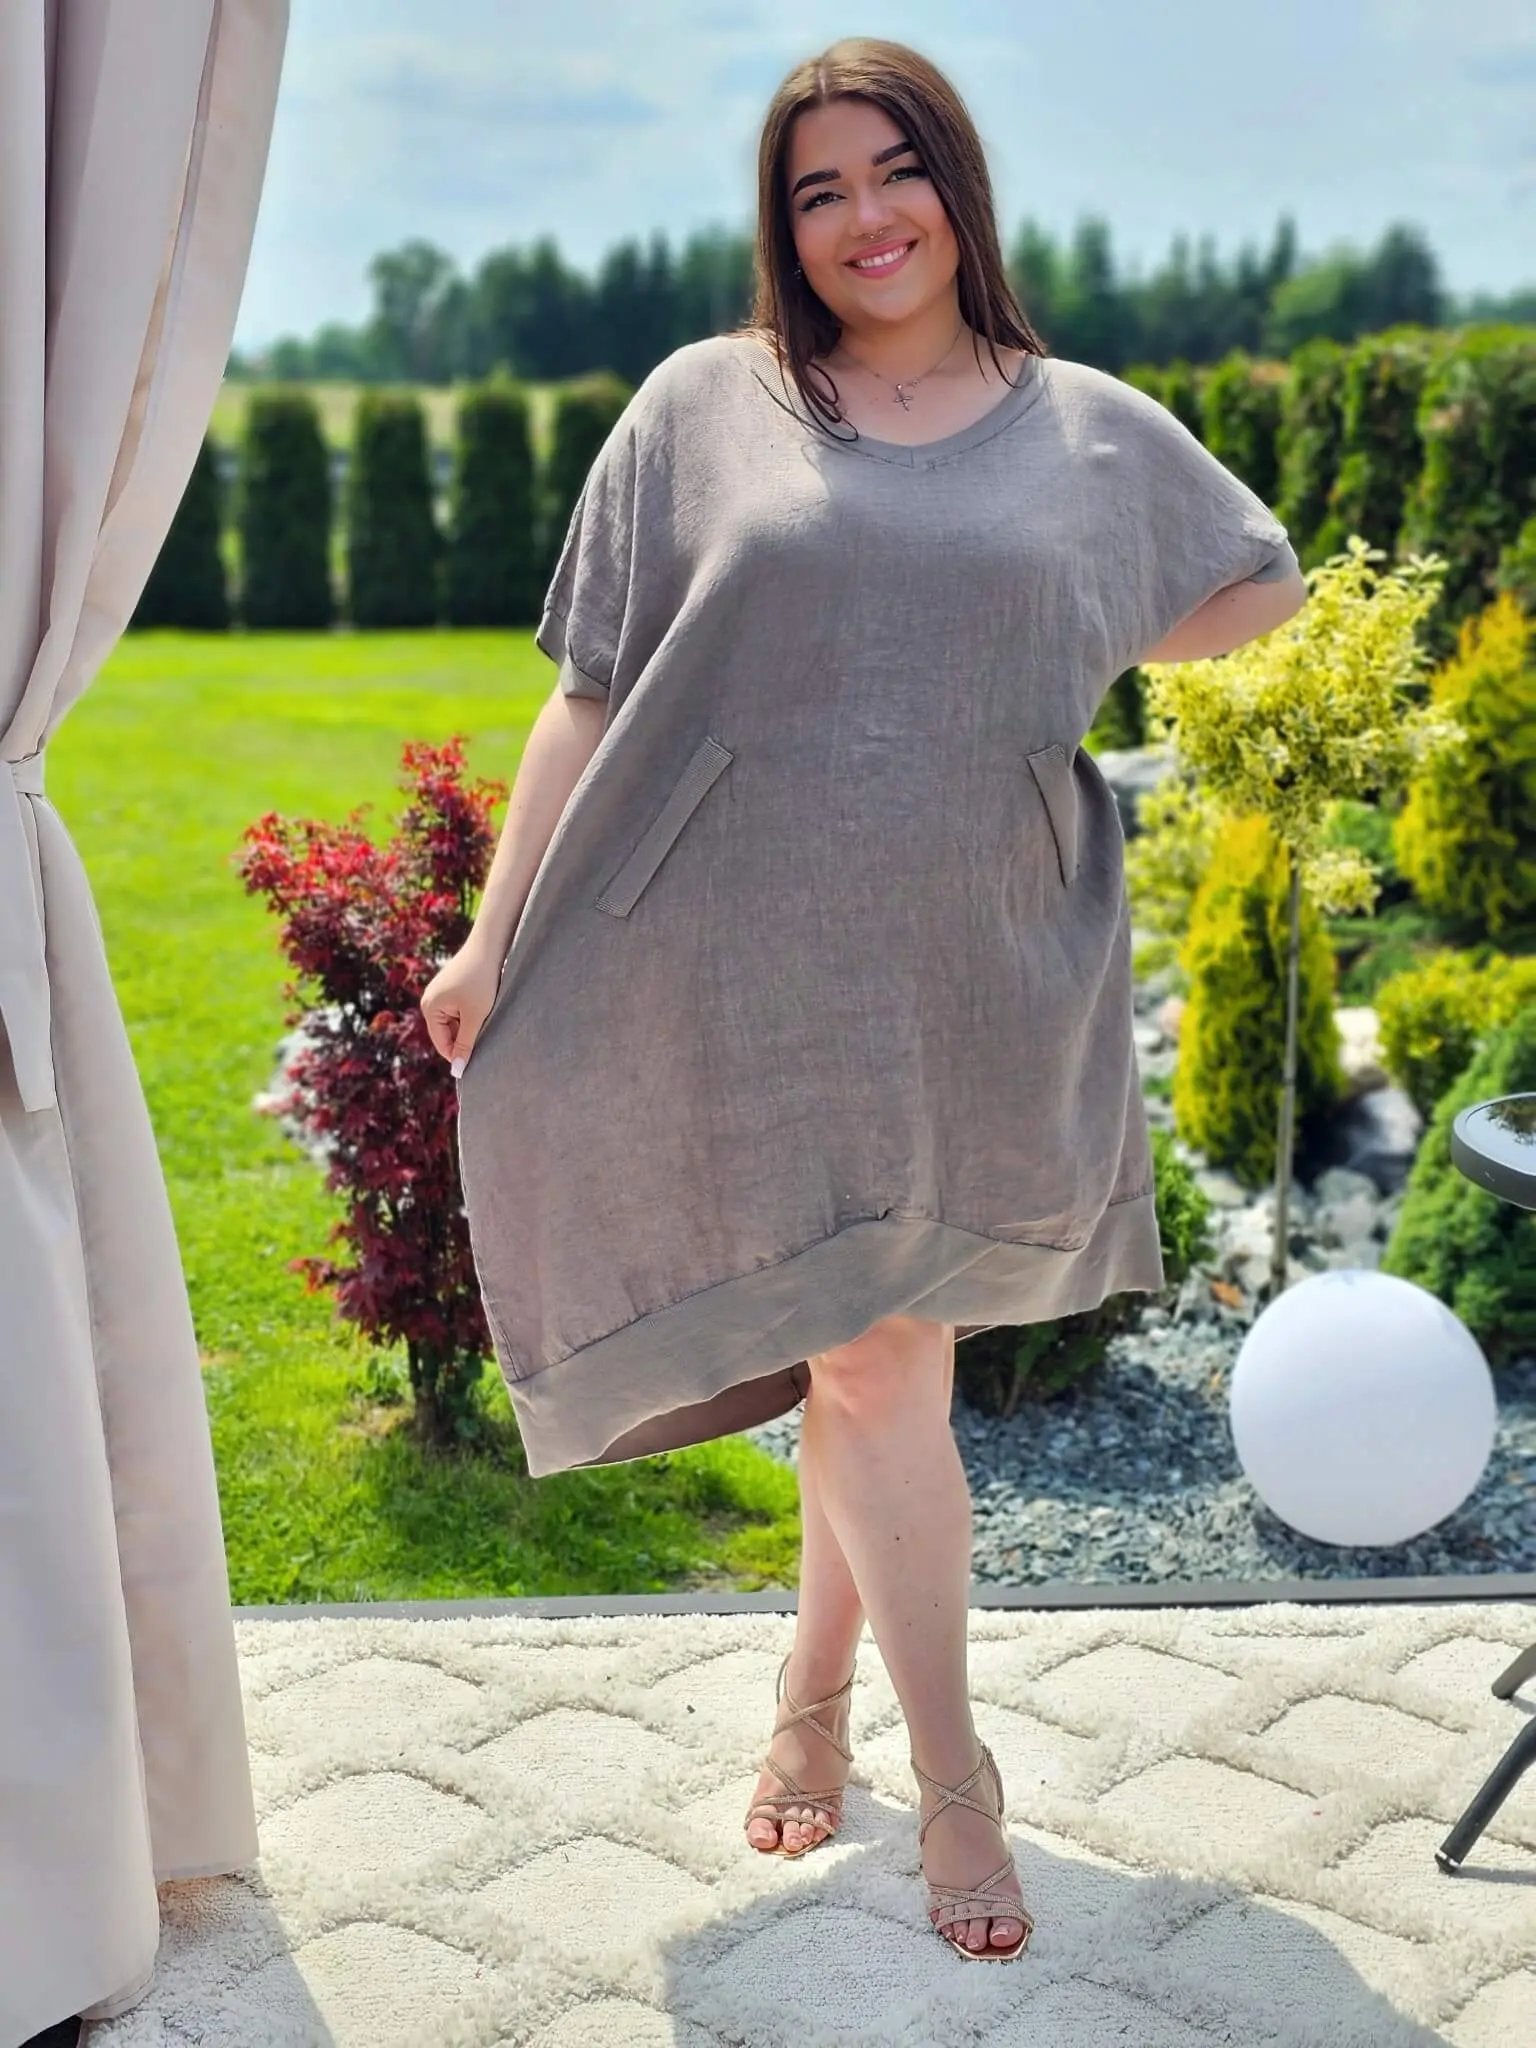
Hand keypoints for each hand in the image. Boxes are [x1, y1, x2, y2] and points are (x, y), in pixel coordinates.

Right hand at [419, 937, 504, 1077]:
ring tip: (487, 1019)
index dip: (460, 1056)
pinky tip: (485, 1009)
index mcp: (430, 1008)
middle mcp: (429, 1001)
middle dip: (465, 1039)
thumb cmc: (482, 981)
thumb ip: (466, 1044)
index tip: (481, 1062)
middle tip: (488, 1038)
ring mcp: (438, 993)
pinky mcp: (449, 988)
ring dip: (470, 1026)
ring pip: (454, 1023)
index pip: (443, 1044)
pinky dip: (470, 1015)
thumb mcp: (475, 1016)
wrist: (489, 946)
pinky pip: (458, 1011)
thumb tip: (457, 1071)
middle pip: (447, 1034)